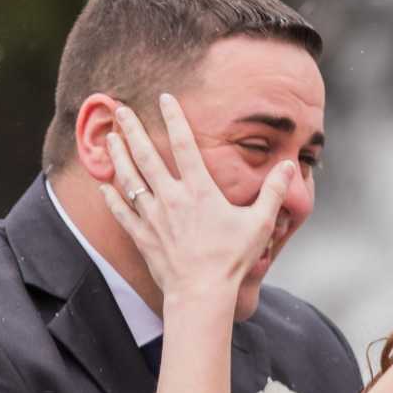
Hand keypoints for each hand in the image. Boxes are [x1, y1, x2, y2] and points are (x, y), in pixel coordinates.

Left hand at [100, 94, 295, 305]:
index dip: (174, 119)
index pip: (185, 146)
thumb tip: (289, 167)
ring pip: (129, 179)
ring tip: (109, 137)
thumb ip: (274, 192)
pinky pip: (121, 212)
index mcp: (200, 191)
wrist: (202, 294)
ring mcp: (153, 217)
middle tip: (119, 109)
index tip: (164, 98)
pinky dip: (111, 197)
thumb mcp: (260, 224)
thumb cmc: (232, 260)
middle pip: (147, 156)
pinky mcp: (142, 236)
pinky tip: (103, 184)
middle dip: (132, 130)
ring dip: (118, 156)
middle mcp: (172, 199)